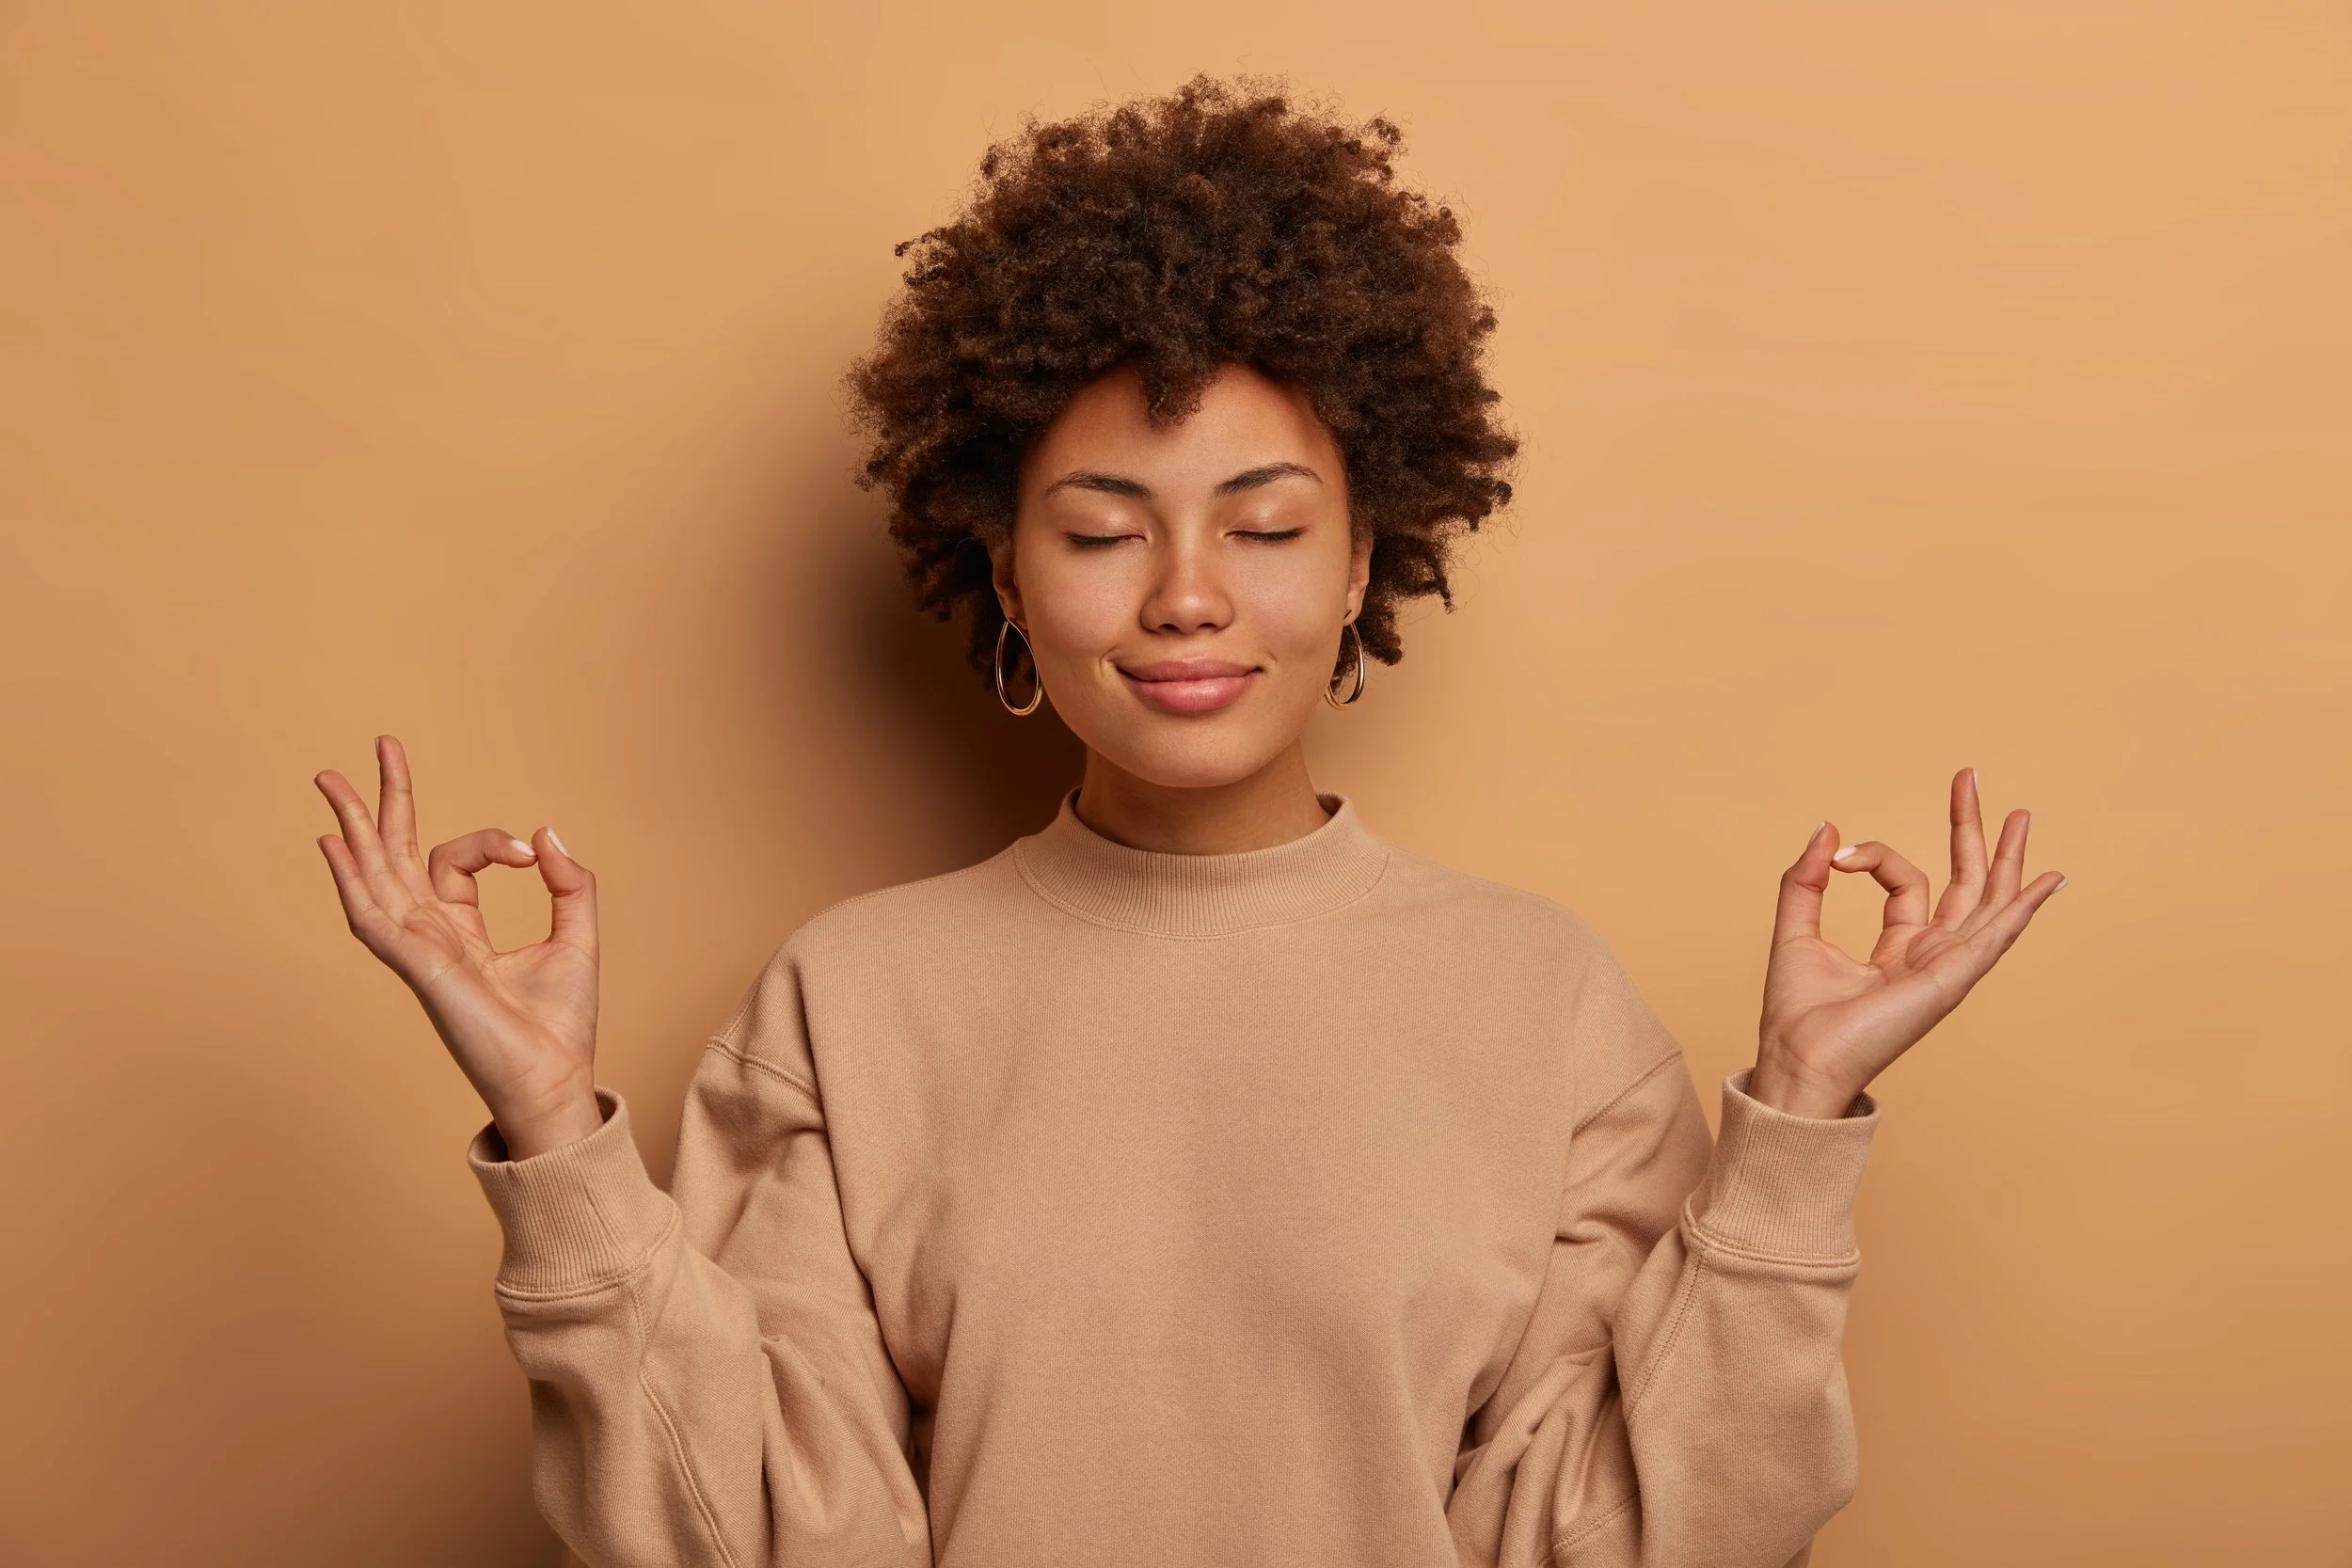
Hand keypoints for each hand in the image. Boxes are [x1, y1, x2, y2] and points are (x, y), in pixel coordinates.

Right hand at [314, 734, 604, 1157]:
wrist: (554, 1080)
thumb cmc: (560, 1025)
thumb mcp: (577, 937)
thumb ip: (568, 883)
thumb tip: (543, 834)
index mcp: (461, 928)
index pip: (456, 859)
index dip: (489, 841)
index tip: (527, 852)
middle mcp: (431, 934)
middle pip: (395, 855)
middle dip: (385, 801)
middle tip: (376, 747)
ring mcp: (419, 949)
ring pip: (375, 876)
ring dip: (353, 827)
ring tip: (329, 778)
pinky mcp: (420, 966)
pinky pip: (375, 918)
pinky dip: (352, 880)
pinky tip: (334, 845)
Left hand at [1748, 767, 2066, 1117]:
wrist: (1797, 1060)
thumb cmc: (1797, 1015)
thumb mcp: (1796, 930)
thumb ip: (1807, 880)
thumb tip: (1826, 828)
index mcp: (1899, 949)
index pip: (1905, 882)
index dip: (1874, 855)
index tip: (1838, 854)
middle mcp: (1931, 957)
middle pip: (1965, 884)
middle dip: (1971, 831)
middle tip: (1971, 778)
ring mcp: (1946, 968)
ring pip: (1989, 902)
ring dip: (2007, 857)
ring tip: (2022, 814)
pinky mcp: (1951, 979)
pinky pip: (1995, 937)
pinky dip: (2023, 907)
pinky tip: (2047, 880)